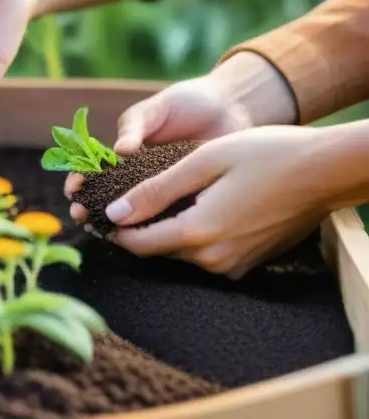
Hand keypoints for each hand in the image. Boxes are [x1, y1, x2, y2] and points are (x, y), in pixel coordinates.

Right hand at [65, 52, 296, 223]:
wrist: (233, 108)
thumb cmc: (189, 102)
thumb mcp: (157, 108)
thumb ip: (136, 127)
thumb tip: (119, 151)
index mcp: (126, 152)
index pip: (94, 168)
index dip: (80, 179)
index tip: (73, 189)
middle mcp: (140, 175)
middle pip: (107, 196)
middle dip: (90, 206)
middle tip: (81, 216)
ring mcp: (164, 190)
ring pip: (135, 212)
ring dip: (116, 223)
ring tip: (103, 231)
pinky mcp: (188, 201)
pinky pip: (168, 217)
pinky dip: (154, 228)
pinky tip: (143, 237)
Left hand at [98, 126, 331, 277]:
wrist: (326, 171)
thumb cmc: (265, 155)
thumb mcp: (202, 162)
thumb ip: (155, 191)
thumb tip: (115, 213)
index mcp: (199, 234)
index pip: (137, 244)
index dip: (112, 228)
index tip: (94, 211)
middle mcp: (214, 260)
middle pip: (158, 249)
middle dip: (136, 226)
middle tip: (119, 198)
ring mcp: (235, 265)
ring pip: (182, 250)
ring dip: (164, 227)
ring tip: (154, 196)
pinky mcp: (249, 262)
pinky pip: (206, 251)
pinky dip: (192, 231)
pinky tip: (193, 203)